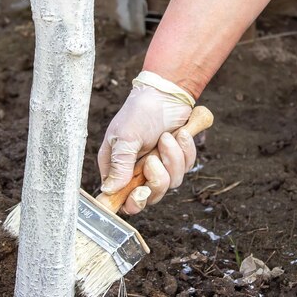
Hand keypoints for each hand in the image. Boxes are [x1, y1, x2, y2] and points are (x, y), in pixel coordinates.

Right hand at [97, 71, 195, 213]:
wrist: (166, 94)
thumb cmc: (139, 112)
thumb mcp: (125, 136)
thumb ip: (119, 164)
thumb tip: (110, 190)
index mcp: (117, 168)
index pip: (121, 199)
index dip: (132, 202)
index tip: (140, 192)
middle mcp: (136, 171)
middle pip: (150, 196)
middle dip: (156, 179)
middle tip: (153, 160)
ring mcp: (158, 167)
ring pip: (171, 183)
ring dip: (172, 159)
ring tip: (167, 137)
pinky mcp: (176, 160)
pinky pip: (186, 167)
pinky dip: (185, 151)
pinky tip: (181, 134)